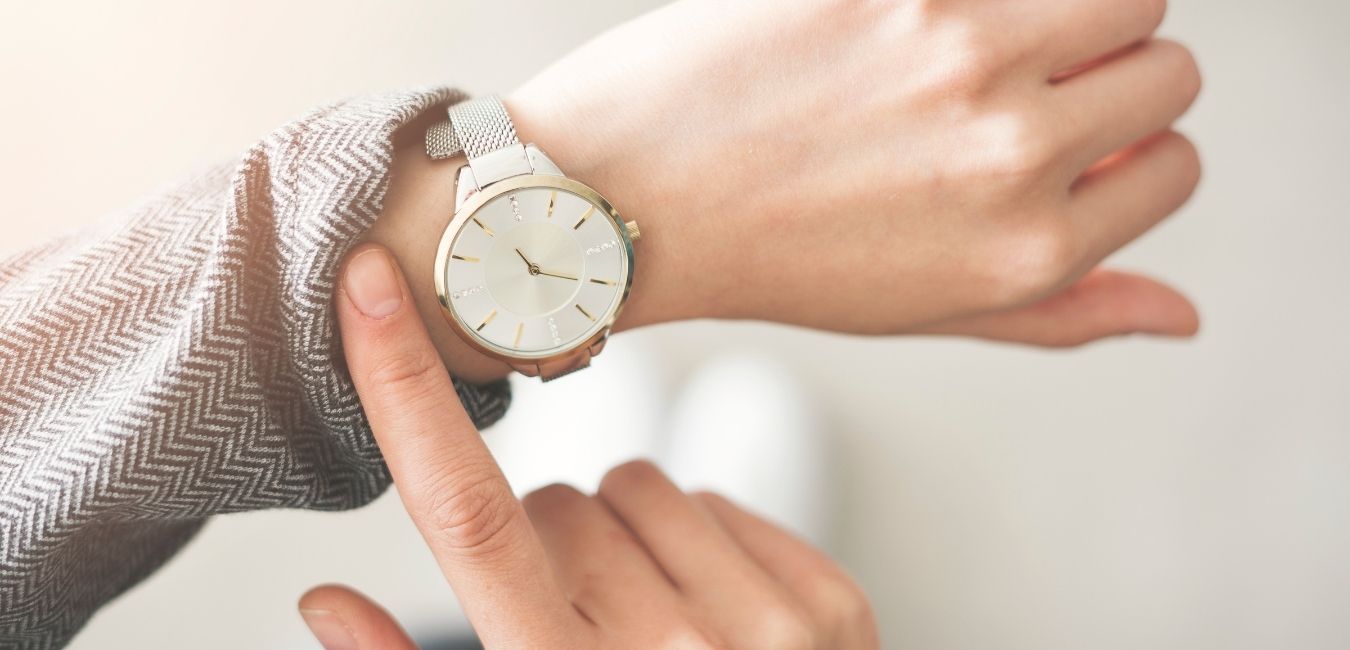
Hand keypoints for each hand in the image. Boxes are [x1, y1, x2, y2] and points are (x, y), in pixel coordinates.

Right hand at [300, 243, 878, 647]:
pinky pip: (715, 499)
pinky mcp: (828, 605)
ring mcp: (765, 627)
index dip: (406, 392)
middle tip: (569, 623)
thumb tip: (321, 598)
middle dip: (544, 546)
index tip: (371, 286)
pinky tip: (705, 613)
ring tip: (642, 620)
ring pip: (635, 484)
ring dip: (621, 537)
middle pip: (554, 501)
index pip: (466, 513)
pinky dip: (696, 543)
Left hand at [508, 0, 1201, 345]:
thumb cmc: (772, 256)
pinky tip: (922, 26)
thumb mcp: (925, 314)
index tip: (1065, 142)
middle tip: (1021, 87)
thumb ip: (1062, 313)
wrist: (628, 195)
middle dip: (1112, 76)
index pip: (1176, 164)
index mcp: (1028, 249)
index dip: (1127, 152)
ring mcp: (961, 53)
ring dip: (1074, 10)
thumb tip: (1183, 316)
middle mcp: (1013, 151)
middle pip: (1166, 68)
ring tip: (984, 40)